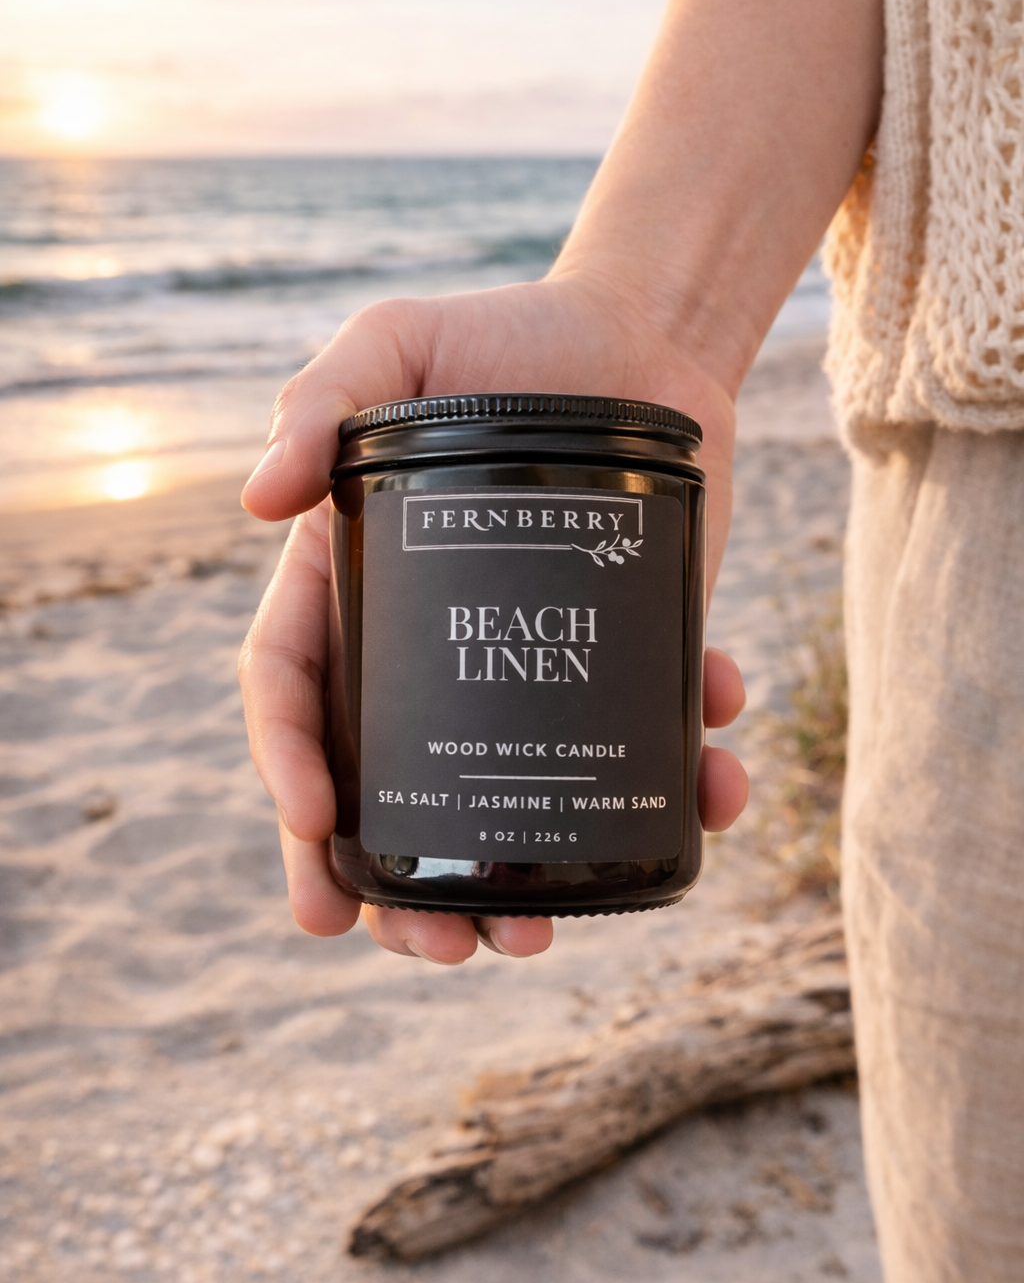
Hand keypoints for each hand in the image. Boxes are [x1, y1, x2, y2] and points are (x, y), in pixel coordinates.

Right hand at [238, 273, 748, 962]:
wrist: (642, 336)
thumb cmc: (501, 337)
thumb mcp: (395, 344)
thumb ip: (318, 397)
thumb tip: (253, 499)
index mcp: (355, 582)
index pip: (296, 693)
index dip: (290, 772)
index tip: (317, 838)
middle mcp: (434, 644)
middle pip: (394, 787)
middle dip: (399, 886)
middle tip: (429, 947)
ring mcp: (527, 663)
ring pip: (509, 800)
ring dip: (519, 881)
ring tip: (539, 932)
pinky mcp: (618, 659)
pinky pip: (638, 741)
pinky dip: (676, 778)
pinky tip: (708, 787)